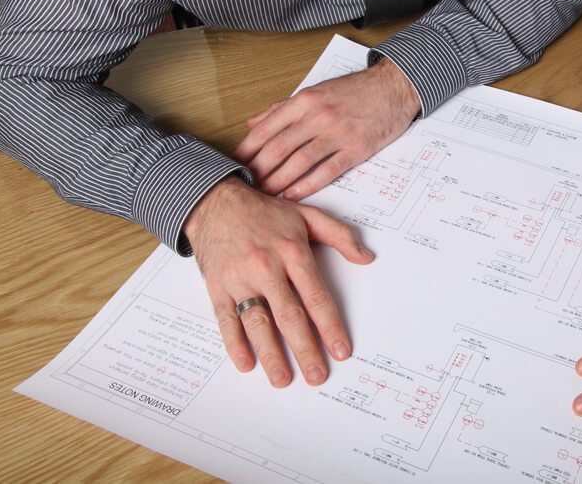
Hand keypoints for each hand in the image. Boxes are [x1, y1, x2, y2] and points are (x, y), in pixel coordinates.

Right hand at [184, 176, 374, 386]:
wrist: (214, 201)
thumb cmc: (265, 212)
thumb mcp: (307, 215)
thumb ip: (339, 235)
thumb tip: (367, 257)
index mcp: (292, 252)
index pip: (316, 296)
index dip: (330, 326)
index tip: (341, 350)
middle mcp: (266, 268)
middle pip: (289, 316)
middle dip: (305, 349)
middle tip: (317, 376)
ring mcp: (239, 279)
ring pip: (258, 322)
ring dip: (271, 354)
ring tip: (283, 379)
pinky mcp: (217, 287)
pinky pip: (226, 320)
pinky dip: (235, 343)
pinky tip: (246, 363)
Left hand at [235, 57, 419, 199]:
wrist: (394, 87)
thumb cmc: (356, 90)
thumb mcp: (315, 91)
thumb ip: (282, 108)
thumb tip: (253, 122)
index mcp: (305, 101)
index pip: (266, 129)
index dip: (248, 150)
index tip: (236, 165)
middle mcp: (318, 116)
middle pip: (279, 149)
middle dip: (259, 171)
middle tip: (248, 186)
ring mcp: (338, 133)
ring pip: (299, 162)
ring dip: (279, 181)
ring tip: (266, 194)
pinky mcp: (356, 149)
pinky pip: (327, 171)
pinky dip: (307, 185)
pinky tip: (293, 194)